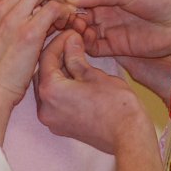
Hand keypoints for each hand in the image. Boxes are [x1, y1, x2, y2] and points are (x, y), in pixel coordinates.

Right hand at [0, 0, 76, 143]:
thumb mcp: (1, 38)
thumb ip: (18, 21)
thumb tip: (43, 14)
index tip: (52, 11)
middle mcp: (3, 6)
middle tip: (61, 13)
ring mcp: (14, 17)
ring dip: (61, 0)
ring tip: (63, 22)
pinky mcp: (28, 33)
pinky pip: (55, 8)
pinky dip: (65, 14)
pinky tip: (64, 30)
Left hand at [34, 30, 151, 155]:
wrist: (128, 136)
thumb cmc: (116, 106)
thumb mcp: (94, 74)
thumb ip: (76, 56)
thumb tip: (70, 40)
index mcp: (50, 91)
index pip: (46, 57)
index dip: (59, 41)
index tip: (71, 33)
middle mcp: (44, 108)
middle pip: (43, 73)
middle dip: (56, 56)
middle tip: (72, 43)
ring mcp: (51, 120)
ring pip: (48, 87)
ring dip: (58, 72)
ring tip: (75, 58)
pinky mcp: (60, 126)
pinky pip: (54, 101)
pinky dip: (61, 87)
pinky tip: (76, 78)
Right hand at [66, 0, 170, 60]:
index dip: (66, 2)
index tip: (54, 7)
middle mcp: (106, 10)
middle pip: (78, 16)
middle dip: (67, 19)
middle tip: (60, 23)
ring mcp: (111, 29)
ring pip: (83, 32)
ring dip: (74, 33)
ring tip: (71, 33)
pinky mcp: (117, 48)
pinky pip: (95, 48)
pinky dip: (85, 47)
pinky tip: (80, 44)